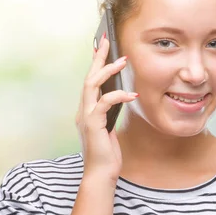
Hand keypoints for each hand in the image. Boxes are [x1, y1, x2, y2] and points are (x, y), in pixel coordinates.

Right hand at [75, 34, 137, 182]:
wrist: (101, 174)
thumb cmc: (107, 153)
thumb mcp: (110, 127)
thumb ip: (111, 111)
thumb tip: (121, 95)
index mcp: (87, 110)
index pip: (91, 81)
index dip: (96, 62)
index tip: (102, 45)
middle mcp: (83, 110)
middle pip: (89, 77)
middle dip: (99, 58)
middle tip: (108, 41)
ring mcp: (85, 117)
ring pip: (92, 85)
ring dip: (107, 71)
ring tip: (123, 61)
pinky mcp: (92, 125)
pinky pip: (104, 103)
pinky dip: (118, 96)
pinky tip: (132, 94)